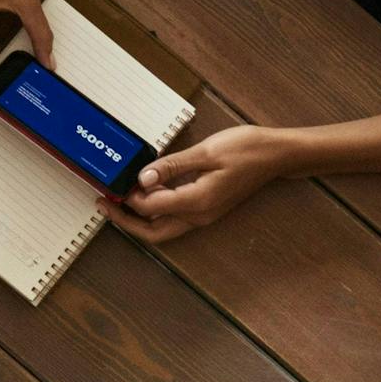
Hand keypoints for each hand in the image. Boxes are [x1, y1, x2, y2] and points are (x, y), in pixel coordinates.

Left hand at [113, 126, 280, 242]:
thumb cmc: (246, 149)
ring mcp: (203, 215)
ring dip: (138, 218)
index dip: (129, 198)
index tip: (114, 184)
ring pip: (162, 228)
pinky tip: (146, 192)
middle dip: (125, 221)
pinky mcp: (205, 208)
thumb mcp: (205, 152)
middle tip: (104, 205)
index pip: (151, 207)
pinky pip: (174, 217)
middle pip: (153, 232)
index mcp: (197, 202)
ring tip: (119, 200)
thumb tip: (143, 178)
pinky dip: (155, 210)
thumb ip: (171, 166)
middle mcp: (199, 215)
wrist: (275, 155)